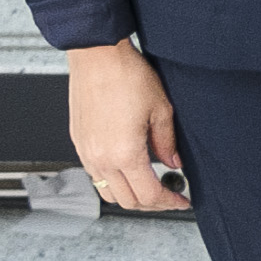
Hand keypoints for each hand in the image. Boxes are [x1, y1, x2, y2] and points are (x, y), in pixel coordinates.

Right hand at [62, 42, 188, 213]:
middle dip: (151, 204)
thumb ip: (167, 143)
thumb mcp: (161, 109)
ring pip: (107, 192)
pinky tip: (130, 169)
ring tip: (151, 185)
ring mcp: (85, 152)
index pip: (148, 194)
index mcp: (124, 154)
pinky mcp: (78, 143)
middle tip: (170, 196)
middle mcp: (100, 158)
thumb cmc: (127, 76)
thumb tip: (174, 163)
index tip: (182, 201)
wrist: (96, 56)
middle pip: (126, 201)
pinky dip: (114, 181)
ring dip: (130, 195)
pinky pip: (95, 175)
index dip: (169, 202)